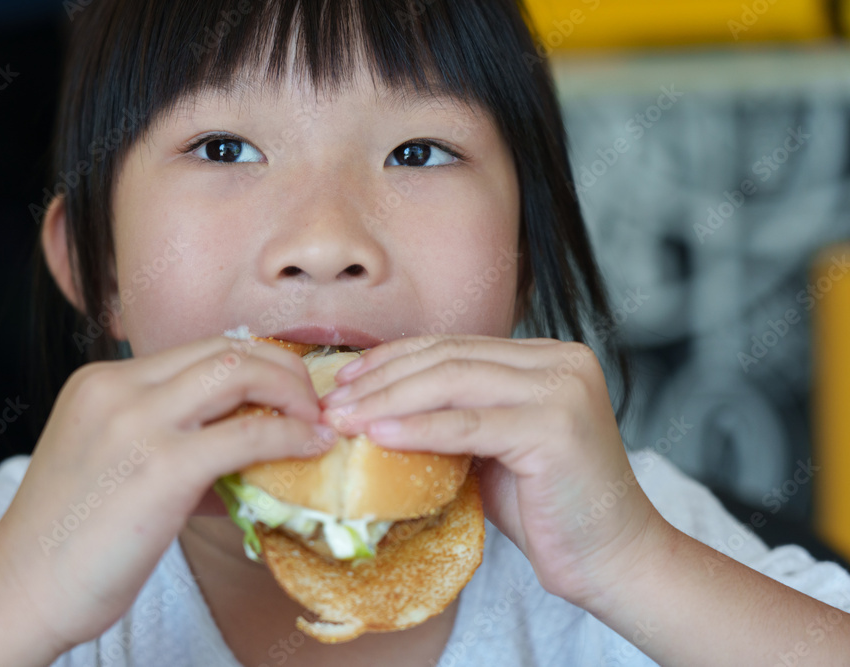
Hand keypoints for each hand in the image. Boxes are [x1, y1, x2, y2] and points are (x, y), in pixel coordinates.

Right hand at [0, 337, 333, 654]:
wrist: (19, 591)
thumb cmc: (67, 539)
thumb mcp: (111, 463)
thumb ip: (171, 441)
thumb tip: (247, 446)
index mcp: (102, 382)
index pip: (198, 349)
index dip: (253, 362)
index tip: (283, 389)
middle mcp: (117, 388)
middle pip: (224, 348)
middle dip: (281, 366)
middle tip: (310, 399)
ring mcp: (138, 422)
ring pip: (239, 372)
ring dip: (291, 390)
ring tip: (315, 419)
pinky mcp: (162, 466)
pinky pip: (247, 435)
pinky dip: (290, 436)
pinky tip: (311, 446)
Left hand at [320, 335, 670, 609]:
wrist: (612, 559)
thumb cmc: (548, 508)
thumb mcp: (493, 447)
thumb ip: (454, 417)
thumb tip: (376, 407)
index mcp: (546, 357)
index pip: (454, 346)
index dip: (394, 358)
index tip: (345, 378)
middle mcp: (560, 360)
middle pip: (450, 358)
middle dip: (382, 378)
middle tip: (332, 401)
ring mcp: (562, 388)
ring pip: (454, 382)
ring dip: (388, 400)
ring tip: (344, 419)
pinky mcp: (556, 426)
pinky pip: (469, 424)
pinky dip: (418, 429)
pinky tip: (378, 436)